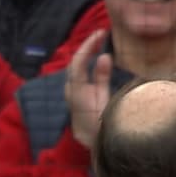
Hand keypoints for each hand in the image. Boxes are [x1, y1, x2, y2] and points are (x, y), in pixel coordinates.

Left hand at [64, 29, 112, 148]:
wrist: (91, 142)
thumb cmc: (100, 123)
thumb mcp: (105, 100)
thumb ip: (102, 78)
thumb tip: (105, 56)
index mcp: (77, 88)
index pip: (79, 60)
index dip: (89, 45)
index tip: (100, 33)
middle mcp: (70, 88)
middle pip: (77, 61)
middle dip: (89, 46)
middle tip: (102, 35)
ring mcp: (71, 91)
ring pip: (77, 66)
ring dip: (87, 53)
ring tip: (100, 43)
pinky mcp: (75, 94)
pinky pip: (80, 73)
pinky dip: (87, 63)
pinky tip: (95, 58)